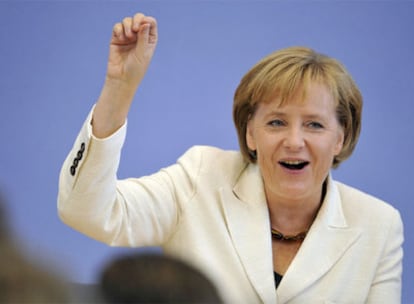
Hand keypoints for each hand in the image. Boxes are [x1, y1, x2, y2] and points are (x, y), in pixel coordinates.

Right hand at [92, 13, 157, 137]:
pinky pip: (117, 27)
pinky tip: (120, 38)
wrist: (121, 79)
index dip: (146, 20)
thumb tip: (145, 22)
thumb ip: (144, 37)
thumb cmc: (135, 70)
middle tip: (135, 29)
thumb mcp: (143, 53)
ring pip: (127, 21)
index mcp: (149, 40)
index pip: (150, 23)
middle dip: (136, 20)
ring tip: (128, 37)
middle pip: (139, 18)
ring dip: (127, 26)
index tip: (142, 26)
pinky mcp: (116, 39)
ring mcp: (127, 37)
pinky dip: (119, 30)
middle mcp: (139, 37)